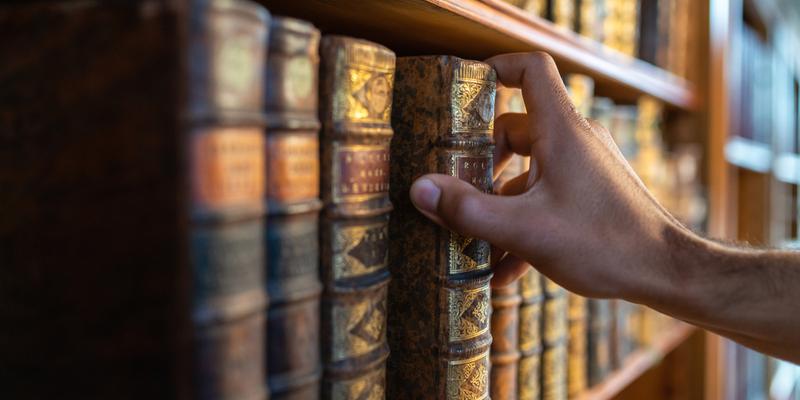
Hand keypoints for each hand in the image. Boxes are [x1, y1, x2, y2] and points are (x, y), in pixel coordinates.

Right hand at [409, 52, 682, 301]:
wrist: (667, 272)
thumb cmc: (605, 243)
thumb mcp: (525, 228)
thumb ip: (468, 209)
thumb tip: (420, 190)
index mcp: (561, 130)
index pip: (532, 69)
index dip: (497, 67)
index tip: (467, 90)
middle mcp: (575, 141)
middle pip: (516, 128)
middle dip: (481, 161)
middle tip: (456, 187)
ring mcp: (585, 167)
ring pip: (529, 171)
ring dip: (499, 202)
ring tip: (474, 240)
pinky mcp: (592, 194)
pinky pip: (547, 197)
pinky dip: (524, 222)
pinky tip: (505, 268)